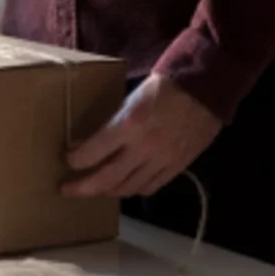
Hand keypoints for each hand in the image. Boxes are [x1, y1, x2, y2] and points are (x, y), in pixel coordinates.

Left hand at [63, 73, 221, 197]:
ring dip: (107, 190)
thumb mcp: (132, 97)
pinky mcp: (177, 166)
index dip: (75, 160)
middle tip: (67, 189)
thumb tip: (88, 142)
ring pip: (127, 188)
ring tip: (97, 187)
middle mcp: (143, 148)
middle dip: (82, 187)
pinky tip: (126, 185)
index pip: (92, 153)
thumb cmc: (166, 85)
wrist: (206, 87)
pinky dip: (134, 189)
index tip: (68, 159)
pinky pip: (150, 187)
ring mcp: (162, 160)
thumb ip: (113, 122)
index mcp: (129, 124)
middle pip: (105, 179)